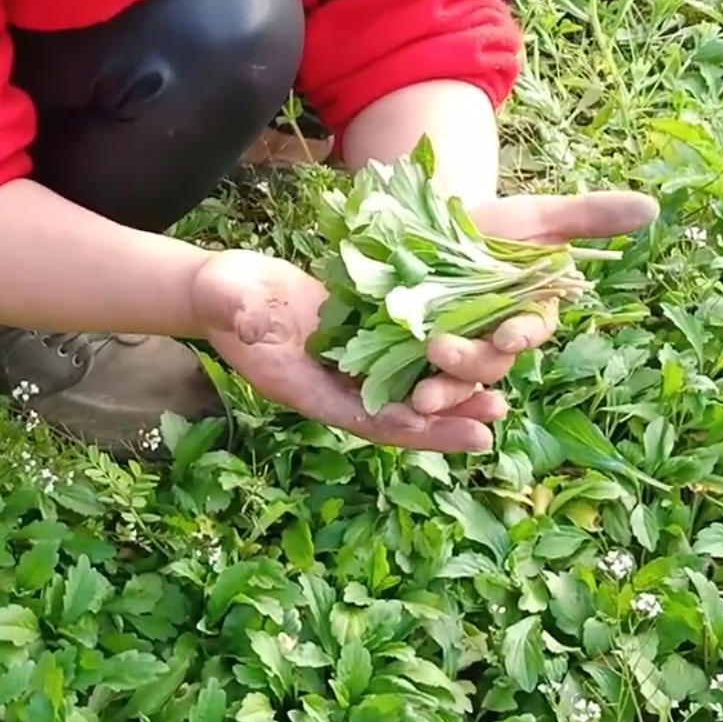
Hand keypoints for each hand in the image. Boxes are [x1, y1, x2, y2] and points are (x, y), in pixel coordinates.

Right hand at [191, 249, 507, 454]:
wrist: (226, 289)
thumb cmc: (224, 299)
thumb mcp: (229, 302)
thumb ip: (241, 313)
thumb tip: (251, 320)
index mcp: (309, 389)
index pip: (367, 417)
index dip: (411, 428)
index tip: (454, 432)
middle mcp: (336, 384)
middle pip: (399, 412)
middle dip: (446, 420)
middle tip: (493, 420)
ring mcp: (351, 364)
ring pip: (409, 388)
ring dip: (451, 396)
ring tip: (498, 401)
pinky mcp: (362, 336)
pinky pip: (406, 358)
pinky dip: (439, 363)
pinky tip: (475, 356)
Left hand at [412, 188, 656, 416]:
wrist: (429, 225)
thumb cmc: (491, 225)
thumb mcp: (534, 215)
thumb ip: (587, 216)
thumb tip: (650, 206)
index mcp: (527, 316)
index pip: (530, 330)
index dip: (523, 332)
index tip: (510, 332)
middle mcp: (494, 343)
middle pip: (489, 362)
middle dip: (469, 361)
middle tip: (440, 347)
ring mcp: (455, 355)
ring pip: (454, 384)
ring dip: (444, 393)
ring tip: (422, 397)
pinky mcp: (411, 360)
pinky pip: (416, 388)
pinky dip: (410, 402)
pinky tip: (401, 407)